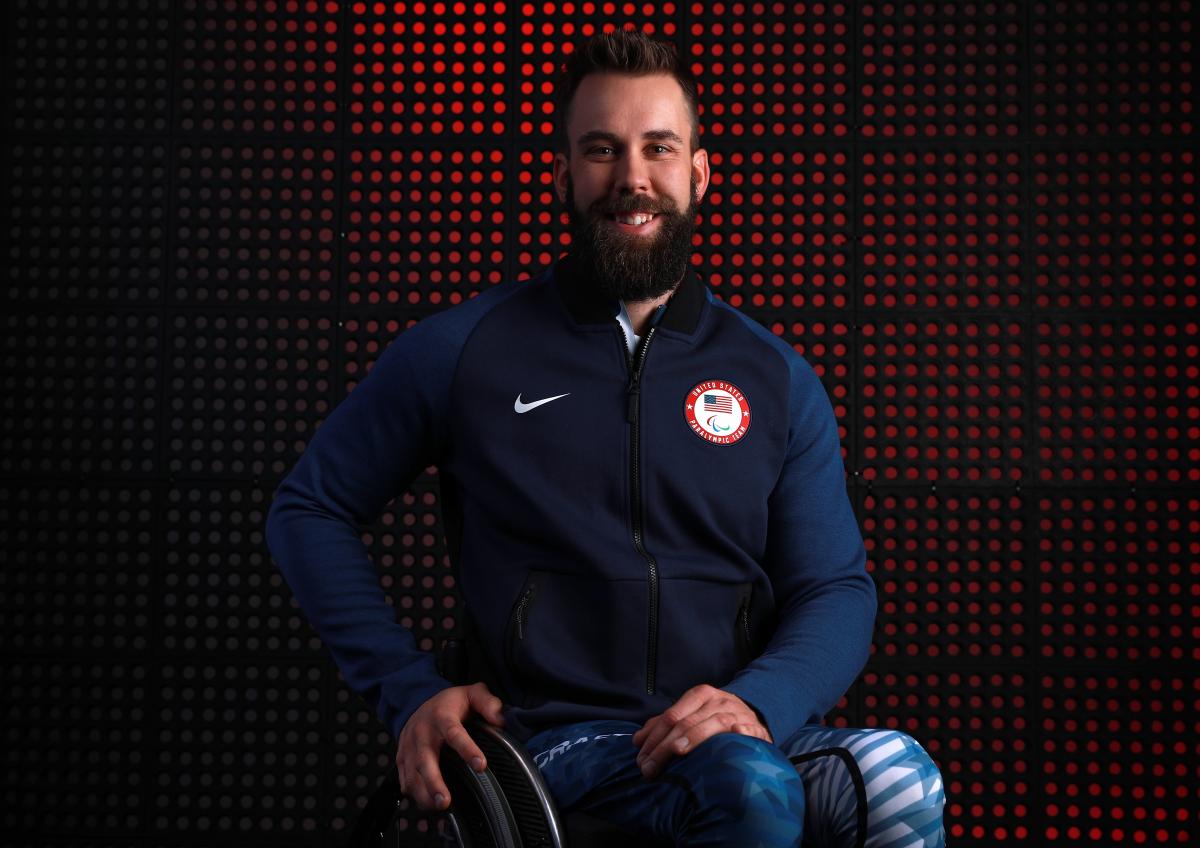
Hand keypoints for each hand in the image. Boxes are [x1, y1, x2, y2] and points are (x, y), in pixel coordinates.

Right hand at [395, 681, 506, 811]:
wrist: (417, 701)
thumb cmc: (449, 703)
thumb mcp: (472, 693)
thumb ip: (488, 703)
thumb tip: (500, 720)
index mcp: (441, 716)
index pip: (454, 733)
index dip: (467, 749)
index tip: (480, 765)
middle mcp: (422, 732)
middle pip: (425, 759)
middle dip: (434, 782)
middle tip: (445, 801)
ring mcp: (408, 746)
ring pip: (412, 773)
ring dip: (423, 793)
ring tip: (438, 808)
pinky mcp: (401, 758)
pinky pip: (404, 780)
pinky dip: (414, 795)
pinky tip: (427, 805)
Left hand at [632, 684, 772, 778]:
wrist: (753, 712)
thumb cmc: (715, 716)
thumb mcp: (690, 713)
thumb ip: (664, 724)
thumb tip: (637, 741)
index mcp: (699, 695)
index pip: (670, 717)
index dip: (653, 738)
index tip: (641, 759)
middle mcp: (717, 701)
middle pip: (686, 723)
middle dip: (664, 747)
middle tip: (650, 769)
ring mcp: (737, 713)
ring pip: (713, 724)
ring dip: (694, 738)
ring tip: (677, 751)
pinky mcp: (754, 726)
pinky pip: (747, 728)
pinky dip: (740, 731)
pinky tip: (735, 734)